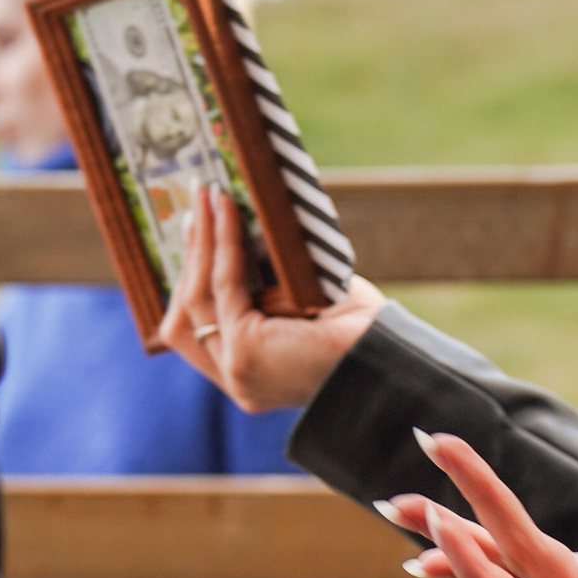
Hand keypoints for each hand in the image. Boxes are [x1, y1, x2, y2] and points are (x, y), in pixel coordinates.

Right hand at [155, 183, 382, 410]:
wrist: (392, 357)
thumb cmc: (359, 331)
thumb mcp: (301, 304)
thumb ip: (265, 286)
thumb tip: (240, 230)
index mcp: (249, 374)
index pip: (199, 327)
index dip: (192, 277)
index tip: (195, 229)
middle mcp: (236, 379)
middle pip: (185, 316)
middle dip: (189, 256)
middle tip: (197, 205)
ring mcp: (236, 369)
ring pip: (195, 299)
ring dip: (199, 244)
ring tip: (206, 198)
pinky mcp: (245, 352)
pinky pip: (223, 286)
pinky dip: (222, 245)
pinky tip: (224, 212)